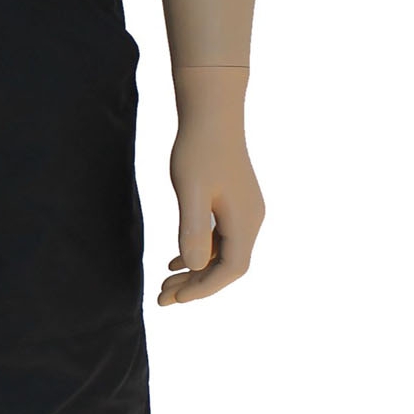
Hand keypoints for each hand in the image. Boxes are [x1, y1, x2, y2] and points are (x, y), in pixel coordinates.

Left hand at [159, 66, 263, 307]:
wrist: (212, 113)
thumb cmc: (199, 149)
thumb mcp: (191, 191)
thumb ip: (194, 230)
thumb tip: (196, 267)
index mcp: (245, 221)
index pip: (230, 270)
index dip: (203, 289)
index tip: (174, 300)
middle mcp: (252, 220)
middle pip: (227, 266)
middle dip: (196, 286)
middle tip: (162, 298)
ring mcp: (246, 211)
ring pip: (223, 253)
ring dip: (196, 271)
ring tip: (165, 284)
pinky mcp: (235, 202)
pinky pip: (221, 238)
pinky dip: (200, 252)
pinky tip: (176, 260)